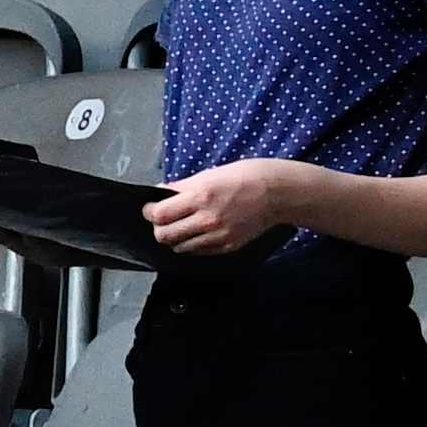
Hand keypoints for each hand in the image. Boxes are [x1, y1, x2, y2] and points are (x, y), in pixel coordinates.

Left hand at [144, 158, 308, 255]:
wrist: (277, 192)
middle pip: (165, 236)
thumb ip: (181, 188)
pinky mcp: (228, 247)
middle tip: (162, 220)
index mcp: (200, 197)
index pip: (159, 215)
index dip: (149, 212)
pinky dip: (193, 244)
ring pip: (180, 248)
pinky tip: (198, 232)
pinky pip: (199, 252)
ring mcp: (218, 236)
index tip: (150, 208)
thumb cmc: (245, 177)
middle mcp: (207, 220)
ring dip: (175, 238)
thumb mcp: (208, 174)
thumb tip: (160, 194)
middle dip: (159, 228)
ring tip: (181, 226)